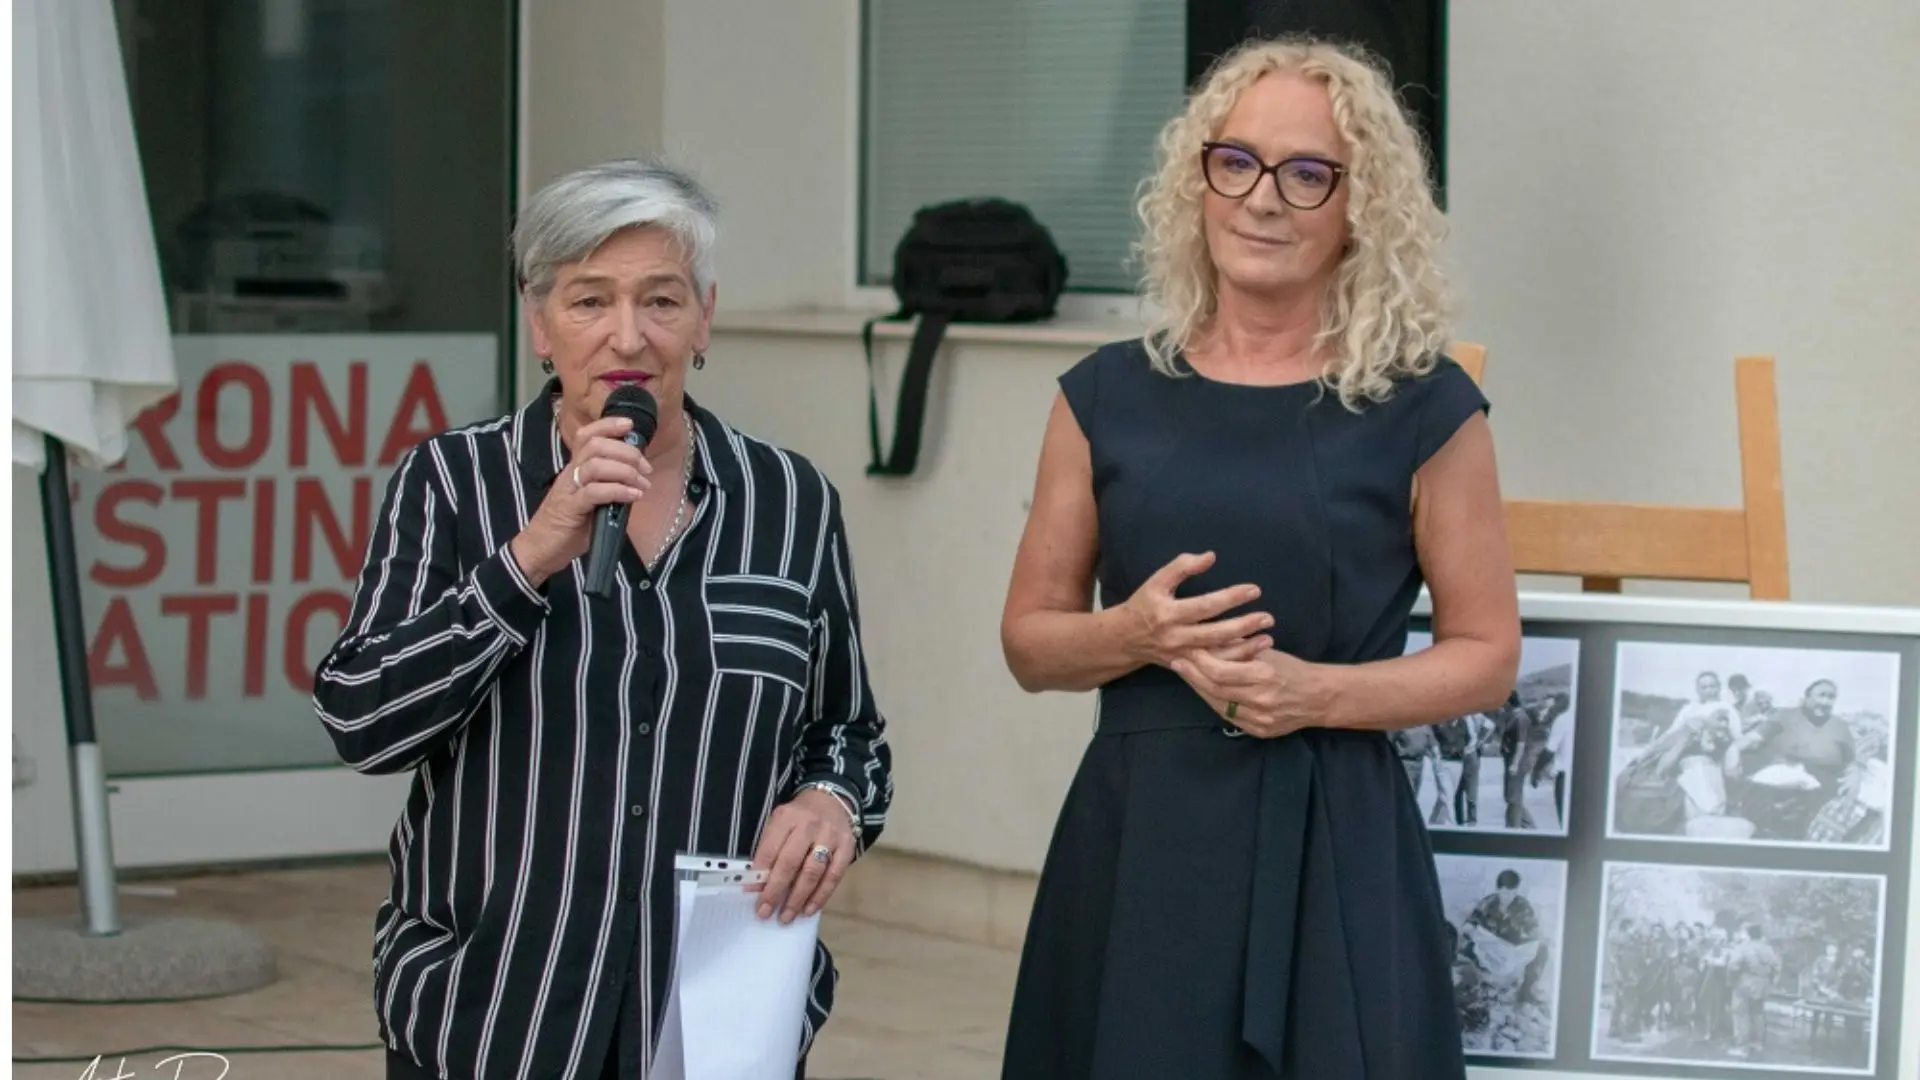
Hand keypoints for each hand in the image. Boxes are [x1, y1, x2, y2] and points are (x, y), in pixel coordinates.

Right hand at [509, 416, 652, 582]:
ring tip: (642, 485)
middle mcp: (570, 474)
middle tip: (646, 469)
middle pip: (597, 446)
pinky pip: (594, 492)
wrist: (539, 550)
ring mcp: (569, 490)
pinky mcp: (570, 509)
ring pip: (596, 465)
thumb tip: (636, 483)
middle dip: (627, 452)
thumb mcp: (591, 501)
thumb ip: (608, 487)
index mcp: (575, 469)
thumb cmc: (568, 526)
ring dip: (626, 471)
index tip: (629, 425)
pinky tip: (633, 496)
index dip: (608, 425)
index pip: (587, 436)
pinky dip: (618, 490)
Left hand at [750, 788, 856, 923]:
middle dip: (776, 891)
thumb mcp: (779, 824)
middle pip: (790, 863)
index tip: (751, 896)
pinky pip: (833, 877)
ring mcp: (830, 837)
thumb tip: (757, 885)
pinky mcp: (847, 848)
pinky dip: (821, 896)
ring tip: (786, 917)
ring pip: (812, 873)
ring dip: (797, 899)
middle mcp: (808, 826)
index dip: (760, 875)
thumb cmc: (798, 818)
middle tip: (765, 913)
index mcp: (786, 818)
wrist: (831, 801)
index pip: (770, 849)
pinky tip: (809, 910)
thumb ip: (769, 849)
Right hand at [1120, 552, 1272, 666]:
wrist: (1126, 638)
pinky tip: (1253, 653)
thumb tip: (1211, 556)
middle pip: (1216, 634)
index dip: (1231, 597)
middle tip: (1268, 617)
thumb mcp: (1157, 581)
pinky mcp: (1188, 667)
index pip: (1205, 605)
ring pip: (1217, 656)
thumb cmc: (1145, 604)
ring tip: (1268, 639)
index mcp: (1169, 614)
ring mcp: (1183, 656)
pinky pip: (1215, 668)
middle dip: (1244, 626)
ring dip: (1245, 649)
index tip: (1254, 590)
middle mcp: (1177, 637)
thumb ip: (1182, 566)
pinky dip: (1235, 662)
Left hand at [1169, 647, 1329, 738]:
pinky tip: (1205, 691)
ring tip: (1187, 675)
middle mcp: (1261, 700)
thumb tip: (1209, 638)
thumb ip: (1240, 648)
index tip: (1188, 650)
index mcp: (1264, 676)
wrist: (1319, 697)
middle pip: (1215, 690)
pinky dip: (1214, 703)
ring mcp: (1259, 720)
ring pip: (1218, 706)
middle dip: (1193, 676)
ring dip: (1200, 690)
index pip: (1221, 672)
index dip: (1201, 662)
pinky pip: (1229, 717)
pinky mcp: (1259, 731)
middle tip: (1178, 663)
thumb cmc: (1292, 668)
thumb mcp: (1269, 652)